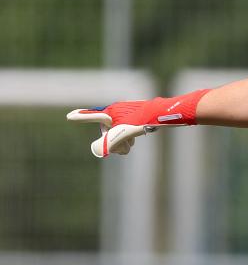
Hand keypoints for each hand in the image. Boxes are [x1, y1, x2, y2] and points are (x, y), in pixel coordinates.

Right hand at [67, 90, 208, 157]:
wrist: (162, 114)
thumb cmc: (141, 122)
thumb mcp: (121, 136)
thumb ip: (105, 146)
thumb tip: (99, 152)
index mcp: (109, 113)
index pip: (91, 117)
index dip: (81, 118)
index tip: (69, 116)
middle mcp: (115, 112)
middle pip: (107, 133)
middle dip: (115, 143)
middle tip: (125, 146)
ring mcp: (125, 114)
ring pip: (118, 134)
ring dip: (124, 141)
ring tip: (133, 140)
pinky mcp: (135, 117)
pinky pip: (127, 131)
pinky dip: (130, 137)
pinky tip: (138, 136)